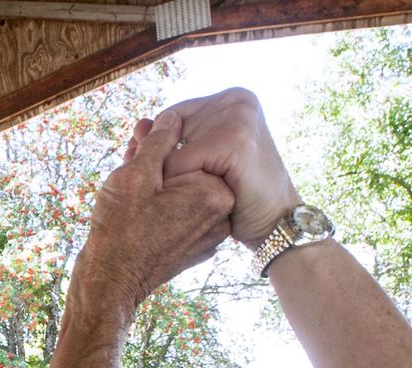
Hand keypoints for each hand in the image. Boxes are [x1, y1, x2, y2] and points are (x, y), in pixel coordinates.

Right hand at [73, 109, 232, 319]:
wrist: (110, 284)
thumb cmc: (120, 229)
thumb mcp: (136, 173)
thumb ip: (160, 140)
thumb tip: (173, 116)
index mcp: (215, 192)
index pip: (193, 149)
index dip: (160, 142)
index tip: (136, 140)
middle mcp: (221, 216)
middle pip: (189, 171)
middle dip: (158, 160)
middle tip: (129, 154)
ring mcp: (209, 237)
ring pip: (183, 194)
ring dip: (157, 182)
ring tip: (126, 181)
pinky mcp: (194, 250)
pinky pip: (180, 216)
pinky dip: (161, 207)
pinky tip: (135, 207)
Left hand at [129, 88, 300, 249]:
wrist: (273, 224)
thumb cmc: (237, 197)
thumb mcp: (204, 162)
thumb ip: (171, 141)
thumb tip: (138, 125)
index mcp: (231, 98)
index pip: (171, 117)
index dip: (155, 148)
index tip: (141, 172)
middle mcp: (236, 99)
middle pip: (169, 129)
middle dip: (154, 161)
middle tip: (151, 189)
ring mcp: (238, 116)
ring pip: (170, 147)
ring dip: (162, 177)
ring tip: (165, 200)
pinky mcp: (234, 139)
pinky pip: (180, 163)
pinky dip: (174, 187)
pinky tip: (180, 205)